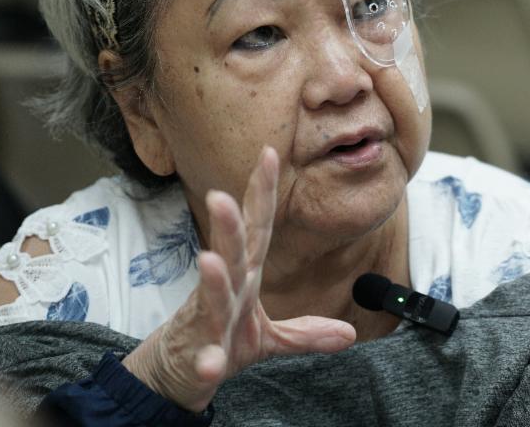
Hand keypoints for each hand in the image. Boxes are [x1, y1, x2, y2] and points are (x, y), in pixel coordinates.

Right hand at [122, 146, 355, 411]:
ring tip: (209, 260)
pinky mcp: (198, 356)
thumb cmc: (222, 341)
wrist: (178, 377)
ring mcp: (207, 322)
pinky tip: (211, 364)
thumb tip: (350, 333)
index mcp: (245, 277)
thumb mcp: (271, 338)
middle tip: (220, 196)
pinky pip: (204, 358)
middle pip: (231, 254)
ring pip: (210, 298)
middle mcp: (226, 291)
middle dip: (227, 226)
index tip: (268, 153)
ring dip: (211, 281)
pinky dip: (208, 360)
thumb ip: (306, 331)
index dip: (261, 192)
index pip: (257, 228)